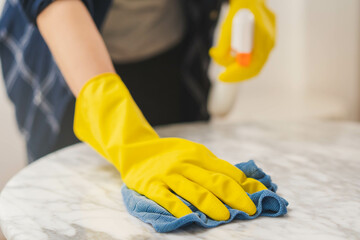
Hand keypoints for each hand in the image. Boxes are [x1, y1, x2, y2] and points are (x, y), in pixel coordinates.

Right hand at [74, 73, 266, 220]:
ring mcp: (168, 175)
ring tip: (227, 217)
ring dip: (214, 205)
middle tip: (251, 211)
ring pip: (195, 191)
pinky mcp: (152, 185)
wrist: (136, 149)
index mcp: (199, 155)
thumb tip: (242, 181)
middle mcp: (186, 164)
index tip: (261, 195)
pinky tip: (190, 217)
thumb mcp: (193, 152)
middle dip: (237, 197)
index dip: (246, 185)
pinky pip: (167, 198)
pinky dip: (179, 208)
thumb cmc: (169, 153)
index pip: (227, 171)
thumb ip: (213, 166)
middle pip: (216, 182)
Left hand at [210, 0, 275, 81]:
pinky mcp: (268, 43)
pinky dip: (243, 61)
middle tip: (222, 75)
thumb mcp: (227, 27)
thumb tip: (216, 57)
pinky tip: (234, 53)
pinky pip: (256, 58)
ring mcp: (270, 44)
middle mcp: (269, 43)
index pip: (250, 66)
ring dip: (239, 67)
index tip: (221, 77)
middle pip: (253, 69)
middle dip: (236, 75)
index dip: (235, 75)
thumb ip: (223, 45)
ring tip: (226, 59)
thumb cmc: (240, 11)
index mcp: (262, 39)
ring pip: (254, 65)